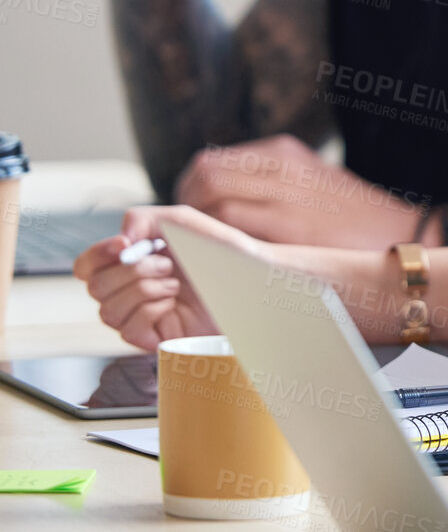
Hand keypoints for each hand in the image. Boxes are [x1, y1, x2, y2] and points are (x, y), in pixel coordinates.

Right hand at [73, 205, 261, 351]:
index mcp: (131, 263)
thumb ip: (142, 219)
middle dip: (132, 270)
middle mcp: (130, 291)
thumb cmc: (219, 250)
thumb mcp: (180, 221)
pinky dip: (151, 309)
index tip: (124, 244)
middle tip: (168, 264)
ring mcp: (141, 316)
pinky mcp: (154, 338)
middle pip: (94, 287)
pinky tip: (174, 302)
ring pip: (107, 310)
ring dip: (145, 288)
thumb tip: (118, 241)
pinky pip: (128, 330)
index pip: (86, 267)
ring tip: (175, 282)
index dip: (96, 256)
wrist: (250, 277)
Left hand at [175, 134, 422, 248]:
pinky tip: (217, 256)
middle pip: (204, 173)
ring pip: (211, 195)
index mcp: (286, 153)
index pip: (211, 162)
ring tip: (198, 249)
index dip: (190, 190)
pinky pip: (229, 223)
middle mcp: (282, 165)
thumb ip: (272, 185)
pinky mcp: (291, 224)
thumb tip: (219, 201)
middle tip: (184, 235)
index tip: (189, 216)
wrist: (402, 235)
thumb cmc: (355, 220)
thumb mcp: (314, 185)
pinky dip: (212, 238)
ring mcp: (287, 193)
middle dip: (185, 204)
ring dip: (194, 223)